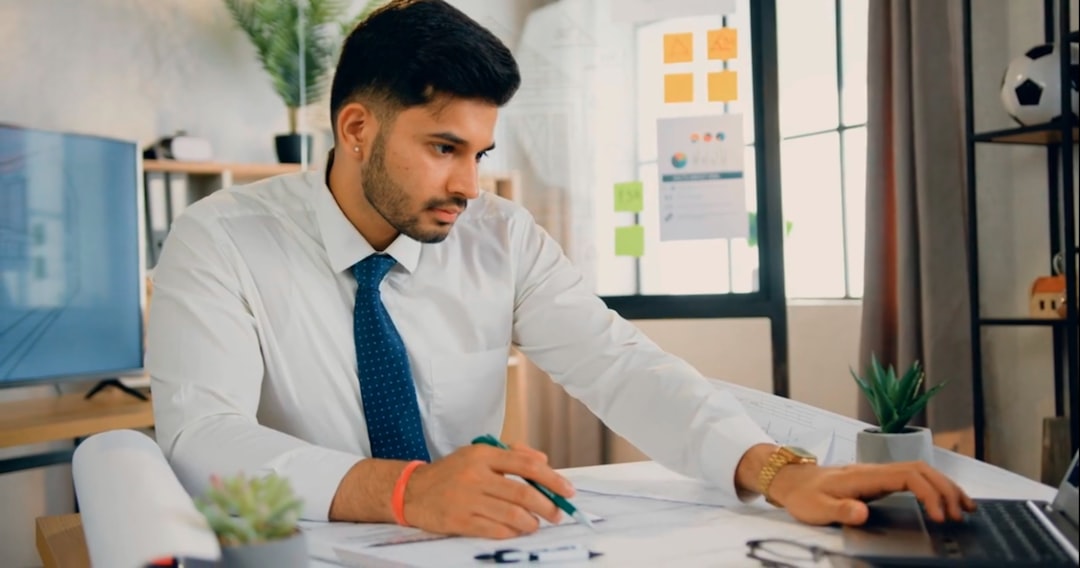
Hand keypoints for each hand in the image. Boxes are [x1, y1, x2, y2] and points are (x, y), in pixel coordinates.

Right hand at [402, 442, 573, 538]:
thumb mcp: (478, 454)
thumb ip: (512, 454)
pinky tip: (517, 531)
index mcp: (483, 455)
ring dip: (531, 522)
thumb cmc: (451, 472)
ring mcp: (467, 499)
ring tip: (536, 524)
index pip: (526, 465)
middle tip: (557, 514)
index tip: (567, 491)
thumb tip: (544, 461)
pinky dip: (512, 533)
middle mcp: (476, 475)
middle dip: (547, 506)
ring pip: (512, 515)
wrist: (411, 490)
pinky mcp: (459, 521)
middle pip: (523, 493)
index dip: (552, 479)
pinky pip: (495, 530)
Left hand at [768, 461, 976, 525]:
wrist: (792, 480)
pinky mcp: (880, 480)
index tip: (939, 516)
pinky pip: (914, 478)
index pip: (908, 477)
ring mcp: (879, 473)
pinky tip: (945, 501)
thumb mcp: (816, 508)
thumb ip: (840, 510)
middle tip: (961, 515)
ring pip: (921, 471)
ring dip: (945, 486)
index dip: (928, 494)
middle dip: (946, 490)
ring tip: (966, 508)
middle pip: (922, 470)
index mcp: (865, 476)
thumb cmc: (804, 495)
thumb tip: (862, 512)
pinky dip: (934, 487)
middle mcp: (876, 470)